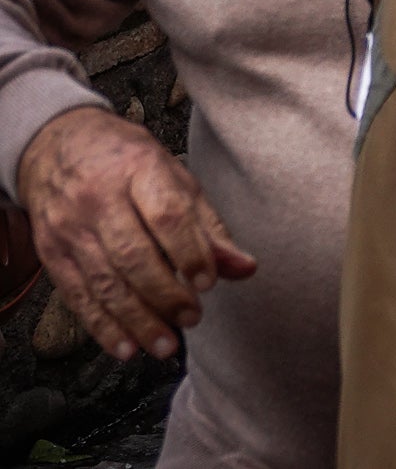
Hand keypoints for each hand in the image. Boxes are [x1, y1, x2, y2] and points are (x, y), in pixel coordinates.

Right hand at [17, 108, 253, 362]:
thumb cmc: (128, 162)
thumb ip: (209, 226)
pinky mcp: (51, 252)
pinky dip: (102, 326)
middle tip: (192, 318)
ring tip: (166, 345)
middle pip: (133, 255)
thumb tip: (245, 267)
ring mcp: (69, 228)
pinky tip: (126, 347)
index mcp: (138, 170)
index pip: (166, 216)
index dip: (190, 252)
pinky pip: (77, 296)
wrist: (57, 147)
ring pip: (104, 282)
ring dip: (137, 320)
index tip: (209, 282)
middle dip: (165, 294)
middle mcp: (98, 199)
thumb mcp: (175, 178)